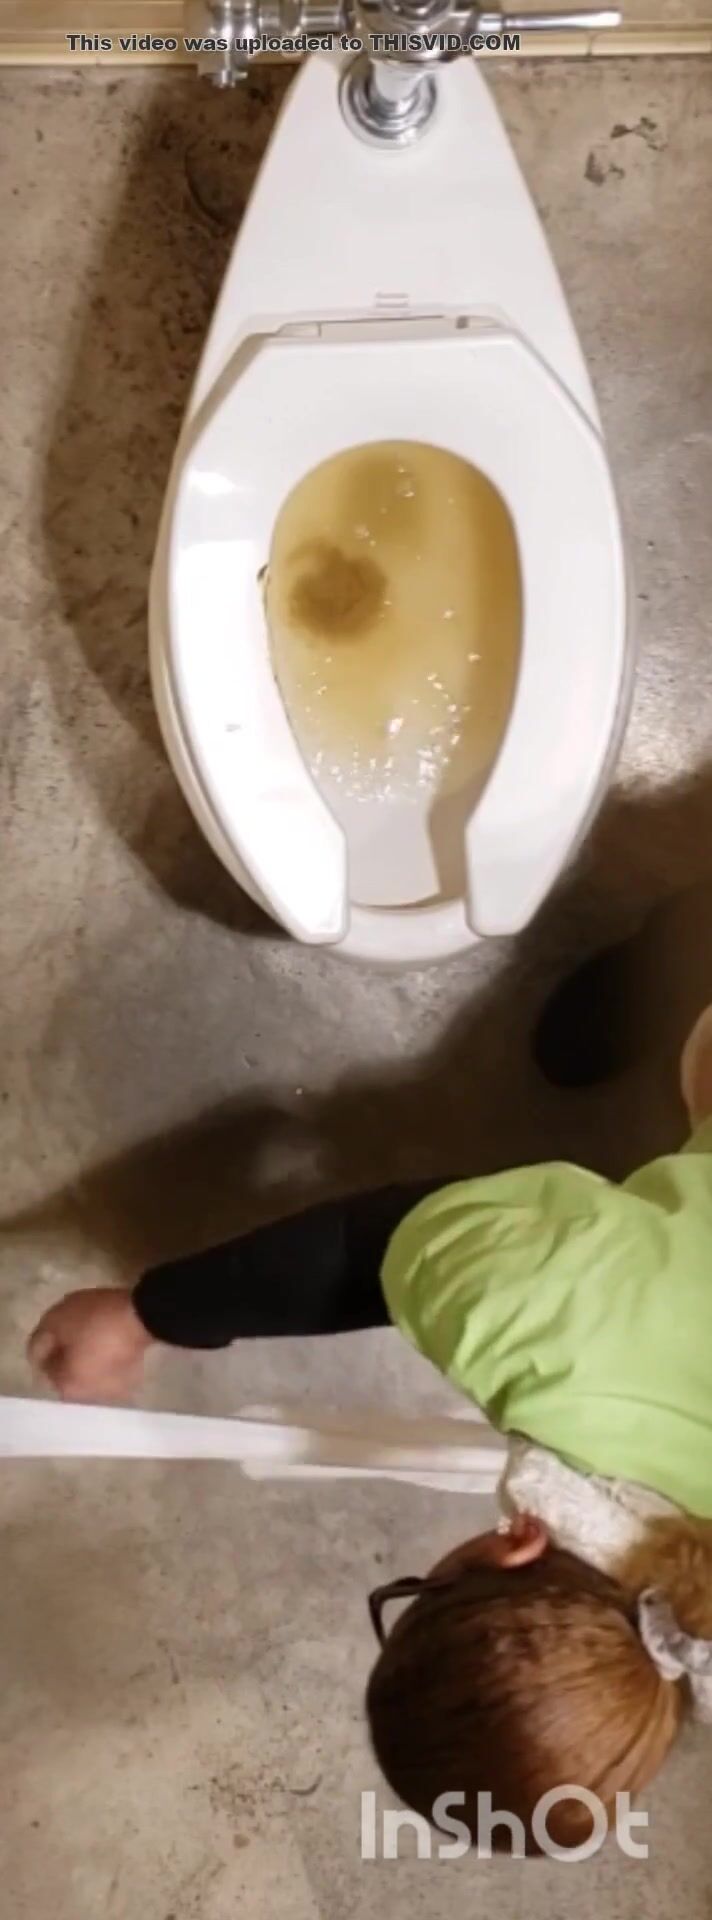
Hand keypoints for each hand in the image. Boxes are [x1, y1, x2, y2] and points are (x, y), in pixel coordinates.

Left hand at [27, 1288, 152, 1401]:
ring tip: (94, 1334)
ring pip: (91, 1374)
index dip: (50, 1346)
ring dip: (89, 1359)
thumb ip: (39, 1340)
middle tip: (75, 1332)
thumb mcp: (56, 1321)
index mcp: (67, 1388)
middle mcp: (90, 1398)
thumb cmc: (94, 1320)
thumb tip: (36, 1355)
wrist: (143, 1315)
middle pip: (70, 1375)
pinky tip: (111, 1340)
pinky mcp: (133, 1379)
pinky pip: (111, 1369)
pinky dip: (108, 1359)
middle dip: (69, 1356)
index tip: (59, 1329)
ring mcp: (115, 1391)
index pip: (47, 1369)